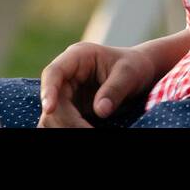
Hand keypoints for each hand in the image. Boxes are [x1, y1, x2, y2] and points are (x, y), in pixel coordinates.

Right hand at [38, 42, 157, 127]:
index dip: (48, 91)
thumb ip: (114, 90)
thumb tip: (100, 111)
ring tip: (90, 131)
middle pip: (54, 101)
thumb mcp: (129, 73)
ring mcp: (67, 93)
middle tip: (89, 132)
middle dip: (67, 119)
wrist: (141, 72)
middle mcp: (68, 75)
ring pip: (53, 116)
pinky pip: (63, 123)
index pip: (53, 72)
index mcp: (78, 57)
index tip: (50, 108)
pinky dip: (71, 129)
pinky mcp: (72, 109)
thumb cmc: (135, 66)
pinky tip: (86, 131)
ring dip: (67, 127)